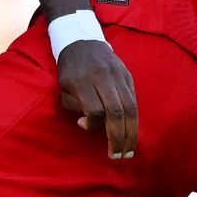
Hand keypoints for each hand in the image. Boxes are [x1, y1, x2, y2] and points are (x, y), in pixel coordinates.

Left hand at [57, 39, 137, 157]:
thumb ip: (75, 107)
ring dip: (131, 132)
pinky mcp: (127, 74)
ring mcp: (118, 74)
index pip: (95, 110)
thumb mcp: (63, 88)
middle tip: (119, 155)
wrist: (81, 41)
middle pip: (117, 111)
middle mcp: (103, 77)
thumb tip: (87, 123)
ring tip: (129, 150)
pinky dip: (134, 118)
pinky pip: (133, 99)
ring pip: (130, 107)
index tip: (86, 127)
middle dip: (119, 137)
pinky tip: (132, 132)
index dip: (94, 125)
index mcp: (83, 81)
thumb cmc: (69, 70)